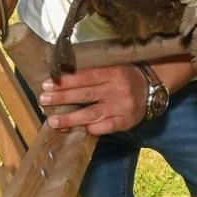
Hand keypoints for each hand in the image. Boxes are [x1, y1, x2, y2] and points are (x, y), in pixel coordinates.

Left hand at [39, 56, 189, 135]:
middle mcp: (117, 89)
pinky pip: (105, 128)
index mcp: (114, 72)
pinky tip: (78, 129)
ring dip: (71, 118)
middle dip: (62, 98)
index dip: (66, 81)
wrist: (153, 88)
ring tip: (53, 121)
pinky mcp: (125, 121)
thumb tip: (62, 78)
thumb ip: (94, 72)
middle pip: (86, 94)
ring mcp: (121, 107)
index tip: (47, 84)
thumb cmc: (126, 76)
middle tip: (43, 100)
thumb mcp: (113, 67)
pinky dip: (91, 128)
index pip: (86, 76)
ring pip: (92, 114)